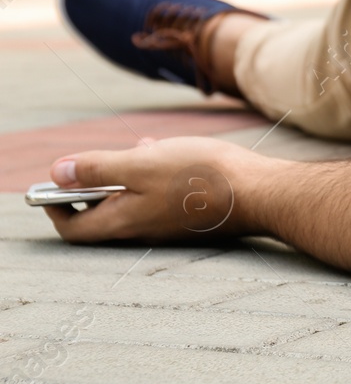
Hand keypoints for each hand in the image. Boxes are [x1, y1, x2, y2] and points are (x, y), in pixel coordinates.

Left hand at [42, 137, 273, 243]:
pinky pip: (160, 201)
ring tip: (143, 151)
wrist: (261, 192)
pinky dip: (154, 180)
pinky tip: (172, 156)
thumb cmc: (202, 176)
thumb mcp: (142, 163)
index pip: (73, 227)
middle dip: (96, 186)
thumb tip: (57, 173)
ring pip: (133, 204)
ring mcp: (170, 227)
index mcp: (124, 222)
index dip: (57, 207)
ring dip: (128, 178)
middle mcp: (144, 231)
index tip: (55, 185)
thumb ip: (97, 168)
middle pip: (103, 215)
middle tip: (102, 160)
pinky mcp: (191, 218)